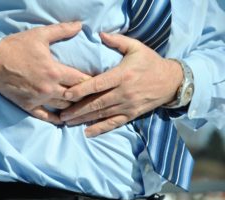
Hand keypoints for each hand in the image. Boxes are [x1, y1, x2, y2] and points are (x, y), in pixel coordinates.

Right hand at [0, 22, 89, 123]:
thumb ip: (62, 30)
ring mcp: (38, 99)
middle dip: (85, 96)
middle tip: (94, 97)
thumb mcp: (40, 35)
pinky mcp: (28, 106)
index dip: (92, 82)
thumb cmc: (16, 47)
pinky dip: (56, 119)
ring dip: (74, 108)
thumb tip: (80, 25)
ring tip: (83, 108)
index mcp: (54, 71)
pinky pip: (45, 117)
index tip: (99, 83)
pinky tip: (64, 121)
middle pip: (74, 96)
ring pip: (63, 108)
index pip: (80, 80)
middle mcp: (49, 88)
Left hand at [60, 33, 182, 135]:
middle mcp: (124, 92)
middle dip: (77, 109)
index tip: (66, 95)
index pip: (98, 84)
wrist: (171, 81)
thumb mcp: (136, 47)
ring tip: (67, 122)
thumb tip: (100, 34)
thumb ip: (117, 41)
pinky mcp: (132, 114)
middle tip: (61, 115)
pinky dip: (100, 128)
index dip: (81, 90)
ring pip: (102, 114)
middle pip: (96, 103)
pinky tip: (87, 132)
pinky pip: (114, 123)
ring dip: (83, 119)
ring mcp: (127, 105)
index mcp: (122, 75)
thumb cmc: (150, 62)